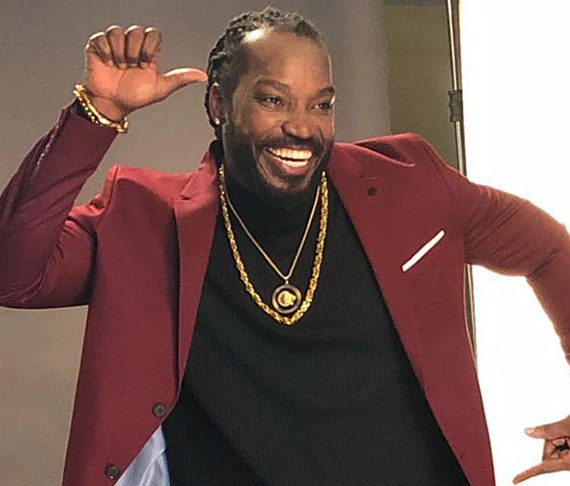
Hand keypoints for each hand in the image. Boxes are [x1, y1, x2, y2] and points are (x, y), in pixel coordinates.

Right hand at [84, 25, 207, 119]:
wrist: (114, 105)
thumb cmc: (136, 97)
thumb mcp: (161, 88)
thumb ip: (181, 78)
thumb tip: (203, 75)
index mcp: (148, 52)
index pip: (153, 34)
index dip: (149, 48)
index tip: (146, 65)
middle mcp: (132, 45)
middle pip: (136, 31)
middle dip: (135, 52)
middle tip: (132, 67)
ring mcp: (115, 45)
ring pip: (118, 32)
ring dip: (120, 53)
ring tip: (120, 67)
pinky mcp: (98, 46)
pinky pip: (102, 37)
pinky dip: (106, 52)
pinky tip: (109, 64)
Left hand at [513, 415, 569, 482]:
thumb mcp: (569, 425)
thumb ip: (548, 430)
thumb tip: (528, 432)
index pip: (543, 467)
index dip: (527, 474)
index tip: (514, 480)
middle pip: (548, 453)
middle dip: (552, 441)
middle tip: (566, 434)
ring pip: (554, 448)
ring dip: (560, 439)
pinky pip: (561, 447)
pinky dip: (563, 439)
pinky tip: (569, 436)